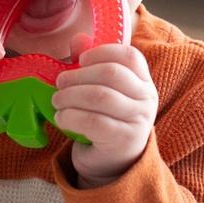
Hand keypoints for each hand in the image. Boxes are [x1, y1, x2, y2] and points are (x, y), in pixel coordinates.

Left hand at [52, 42, 158, 187]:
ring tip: (56, 101)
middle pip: (111, 74)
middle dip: (78, 75)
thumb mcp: (101, 90)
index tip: (79, 60)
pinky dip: (71, 117)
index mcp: (143, 80)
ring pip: (100, 97)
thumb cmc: (105, 119)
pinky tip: (61, 118)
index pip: (129, 56)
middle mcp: (147, 98)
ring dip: (70, 96)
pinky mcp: (124, 140)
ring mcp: (139, 120)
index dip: (101, 52)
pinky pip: (94, 122)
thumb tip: (78, 39)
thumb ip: (90, 64)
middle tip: (59, 82)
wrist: (113, 163)